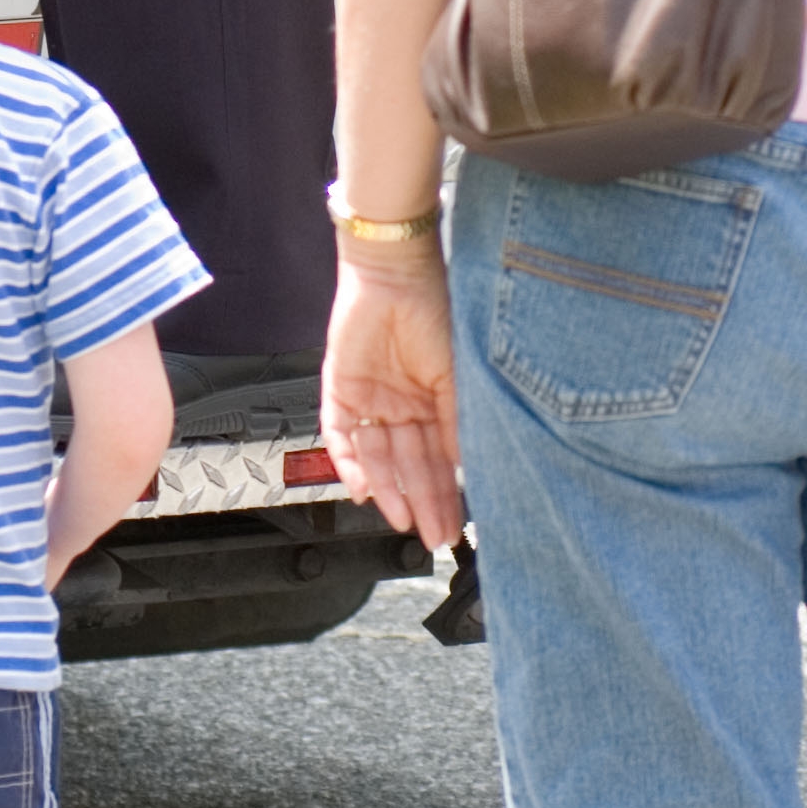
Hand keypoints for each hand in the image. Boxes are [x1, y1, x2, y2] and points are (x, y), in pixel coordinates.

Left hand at [321, 255, 463, 550]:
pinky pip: (340, 434)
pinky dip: (349, 463)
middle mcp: (400, 406)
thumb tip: (467, 470)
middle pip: (408, 465)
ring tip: (403, 519)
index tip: (455, 526)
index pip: (438, 460)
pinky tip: (363, 489)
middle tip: (433, 535)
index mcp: (431, 402)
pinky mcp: (339, 388)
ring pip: (377, 457)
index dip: (446, 495)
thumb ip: (457, 423)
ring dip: (389, 490)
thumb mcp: (457, 376)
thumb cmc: (436, 310)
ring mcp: (370, 399)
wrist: (397, 271)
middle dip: (422, 502)